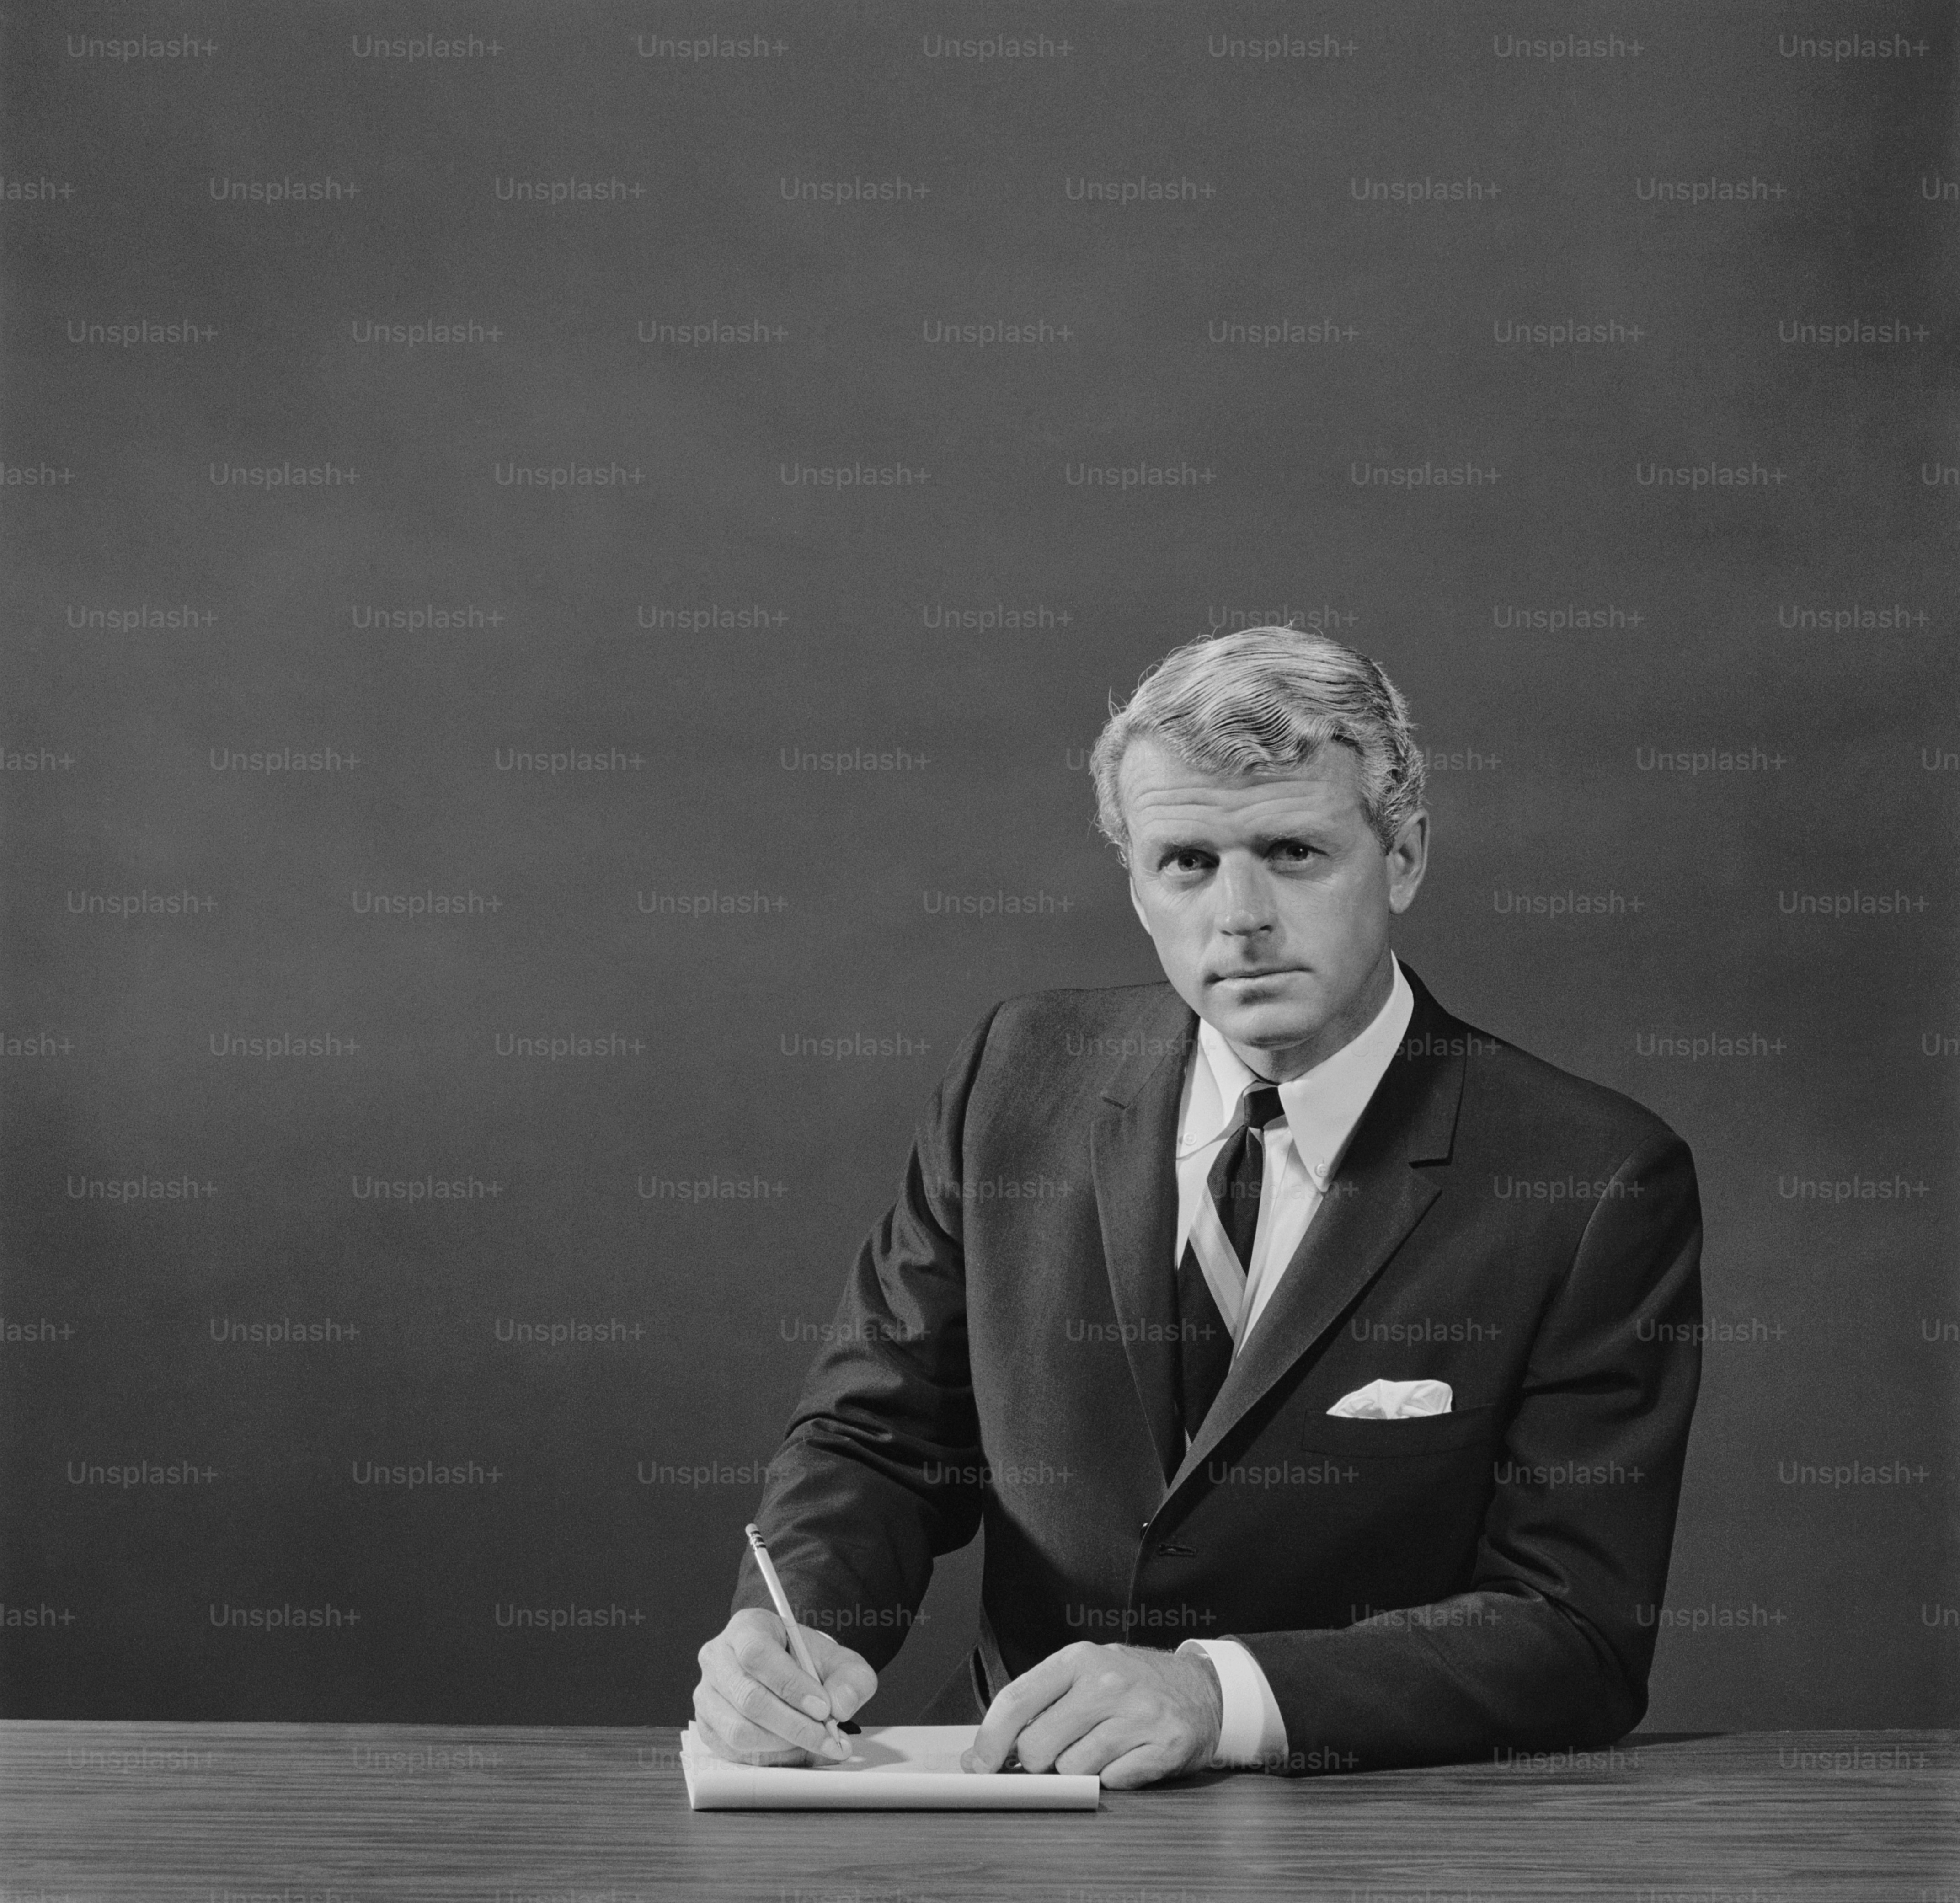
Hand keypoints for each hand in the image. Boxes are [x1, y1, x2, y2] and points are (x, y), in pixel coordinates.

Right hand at [692, 1607, 876, 1764]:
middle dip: (794, 1725)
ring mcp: (707, 1694)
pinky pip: (734, 1752)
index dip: (791, 1685)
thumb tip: (840, 1707)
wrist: (790, 1672)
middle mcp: (718, 1658)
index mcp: (746, 1628)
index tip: (824, 1707)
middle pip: (749, 1698)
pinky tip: (797, 1752)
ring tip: (815, 1744)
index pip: (758, 1654)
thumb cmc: (810, 1663)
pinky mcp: (706, 1726)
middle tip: (829, 1738)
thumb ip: (851, 1680)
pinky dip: (770, 1759)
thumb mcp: (840, 1662)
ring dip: (783, 1745)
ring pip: (739, 1731)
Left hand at [960, 1642, 1222, 1787]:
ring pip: (1073, 1770)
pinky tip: (1125, 1757)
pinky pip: (1113, 1783)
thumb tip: (981, 1755)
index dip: (989, 1741)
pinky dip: (1112, 1779)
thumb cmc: (1129, 1684)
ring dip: (1077, 1771)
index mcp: (1078, 1659)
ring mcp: (1138, 1715)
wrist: (1200, 1688)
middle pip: (1038, 1747)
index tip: (978, 1766)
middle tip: (1056, 1752)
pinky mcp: (1165, 1746)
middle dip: (1037, 1762)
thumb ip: (1036, 1706)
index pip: (1016, 1702)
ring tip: (1098, 1748)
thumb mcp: (1082, 1676)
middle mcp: (1108, 1682)